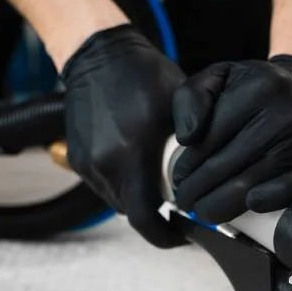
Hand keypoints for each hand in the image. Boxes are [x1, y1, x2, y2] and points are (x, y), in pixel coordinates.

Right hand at [60, 24, 185, 247]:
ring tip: (159, 183)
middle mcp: (104, 165)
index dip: (166, 236)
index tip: (183, 234)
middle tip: (179, 208)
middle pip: (133, 213)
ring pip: (118, 201)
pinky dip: (123, 184)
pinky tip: (137, 165)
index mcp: (131, 155)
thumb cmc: (143, 74)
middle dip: (156, 217)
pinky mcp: (77, 159)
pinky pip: (104, 185)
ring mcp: (87, 164)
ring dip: (139, 199)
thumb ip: (197, 144)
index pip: (146, 219)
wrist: (97, 54)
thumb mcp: (181, 105)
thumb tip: (214, 180)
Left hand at [170, 55, 291, 224]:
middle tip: (186, 201)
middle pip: (226, 166)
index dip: (187, 166)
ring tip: (203, 210)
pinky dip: (270, 202)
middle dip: (198, 190)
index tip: (178, 179)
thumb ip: (192, 97)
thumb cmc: (256, 90)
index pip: (209, 139)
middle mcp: (286, 114)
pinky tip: (249, 206)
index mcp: (258, 89)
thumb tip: (187, 139)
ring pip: (250, 185)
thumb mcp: (219, 77)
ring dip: (220, 206)